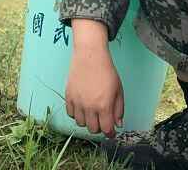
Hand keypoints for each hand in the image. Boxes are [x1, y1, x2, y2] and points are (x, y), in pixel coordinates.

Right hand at [65, 19, 123, 137]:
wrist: (90, 55)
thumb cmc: (106, 70)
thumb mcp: (118, 90)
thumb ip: (119, 109)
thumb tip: (118, 124)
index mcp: (104, 105)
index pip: (106, 129)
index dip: (110, 133)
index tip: (111, 131)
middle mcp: (89, 106)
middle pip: (92, 129)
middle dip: (99, 127)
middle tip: (102, 120)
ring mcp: (77, 102)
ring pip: (80, 123)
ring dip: (87, 121)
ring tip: (91, 113)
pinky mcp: (68, 96)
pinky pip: (70, 113)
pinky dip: (76, 113)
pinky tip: (82, 107)